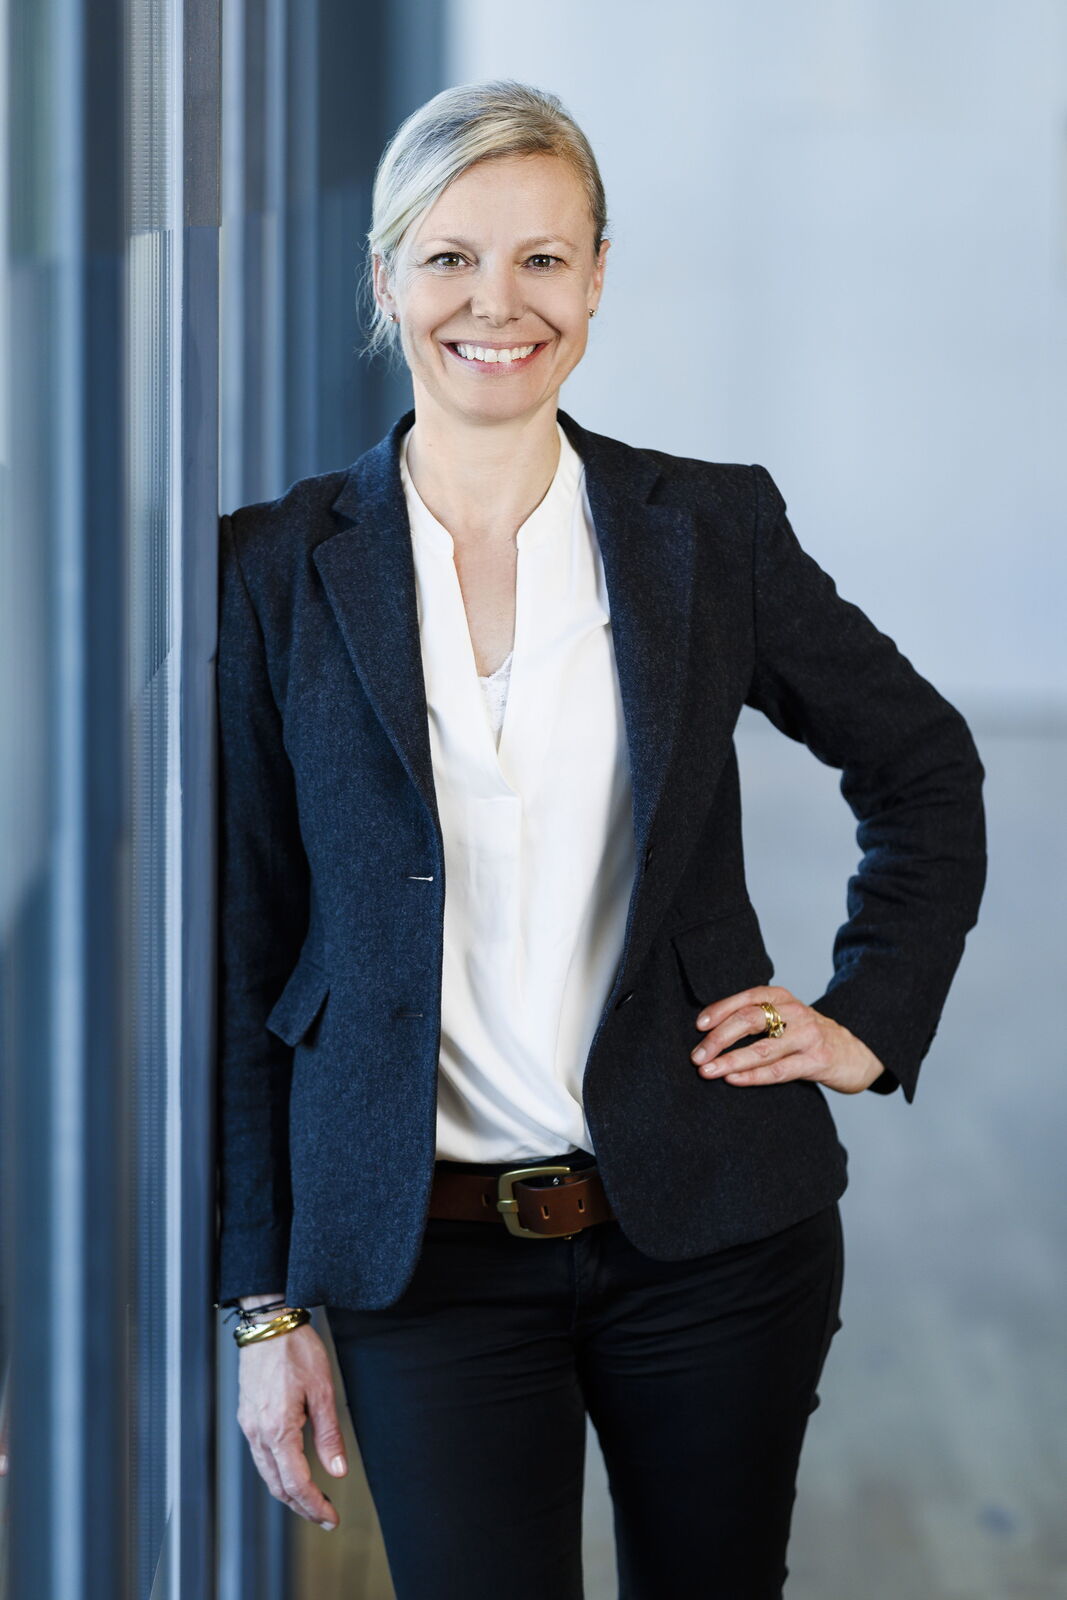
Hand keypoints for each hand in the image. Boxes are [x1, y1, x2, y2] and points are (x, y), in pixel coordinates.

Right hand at [236, 1316, 348, 1529]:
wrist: (269, 1324)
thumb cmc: (297, 1351)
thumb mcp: (323, 1390)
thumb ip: (329, 1435)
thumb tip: (337, 1472)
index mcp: (278, 1429)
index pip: (296, 1483)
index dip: (314, 1506)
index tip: (330, 1518)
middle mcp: (258, 1432)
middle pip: (277, 1485)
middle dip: (301, 1506)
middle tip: (324, 1517)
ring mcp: (249, 1425)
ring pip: (266, 1473)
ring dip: (288, 1492)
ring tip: (310, 1500)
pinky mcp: (248, 1416)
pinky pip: (260, 1456)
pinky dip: (277, 1472)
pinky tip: (291, 1471)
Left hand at [690, 984, 886, 1094]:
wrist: (858, 1051)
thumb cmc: (808, 1036)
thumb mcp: (786, 1018)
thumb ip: (757, 1018)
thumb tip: (709, 1032)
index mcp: (783, 997)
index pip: (746, 998)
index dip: (719, 1010)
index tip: (698, 1026)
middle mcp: (795, 1013)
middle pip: (750, 1020)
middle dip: (718, 1038)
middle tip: (696, 1056)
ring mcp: (807, 1037)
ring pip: (761, 1049)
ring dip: (729, 1060)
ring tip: (707, 1071)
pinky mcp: (817, 1061)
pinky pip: (778, 1071)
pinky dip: (752, 1076)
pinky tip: (733, 1079)